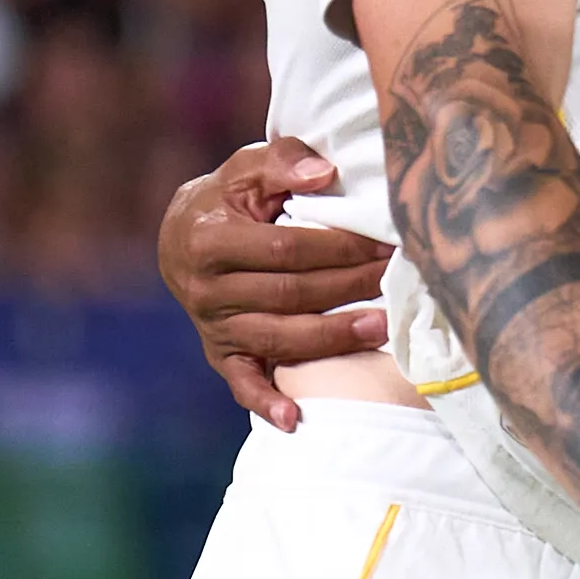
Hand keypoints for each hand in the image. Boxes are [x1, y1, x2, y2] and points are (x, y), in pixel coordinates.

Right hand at [157, 139, 389, 431]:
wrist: (183, 235)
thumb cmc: (229, 197)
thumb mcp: (248, 166)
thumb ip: (284, 160)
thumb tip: (324, 173)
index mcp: (210, 240)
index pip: (286, 250)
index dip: (339, 249)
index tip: (385, 245)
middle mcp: (205, 289)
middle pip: (288, 295)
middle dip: (348, 288)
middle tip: (396, 281)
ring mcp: (211, 326)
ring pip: (276, 339)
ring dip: (330, 339)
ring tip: (381, 328)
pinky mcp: (218, 353)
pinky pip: (240, 382)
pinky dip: (265, 402)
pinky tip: (294, 417)